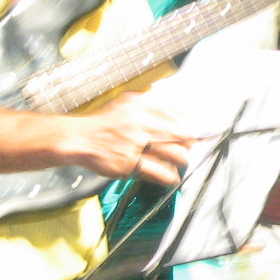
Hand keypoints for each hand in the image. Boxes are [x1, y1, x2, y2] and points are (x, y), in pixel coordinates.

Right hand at [63, 93, 193, 185]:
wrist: (80, 139)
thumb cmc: (103, 122)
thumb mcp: (127, 102)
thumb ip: (150, 101)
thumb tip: (173, 104)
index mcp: (141, 107)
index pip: (176, 114)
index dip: (191, 123)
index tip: (200, 128)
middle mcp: (141, 125)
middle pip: (180, 134)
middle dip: (191, 142)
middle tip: (194, 145)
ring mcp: (136, 146)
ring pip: (173, 154)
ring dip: (183, 159)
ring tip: (183, 162)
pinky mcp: (130, 164)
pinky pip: (157, 172)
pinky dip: (168, 176)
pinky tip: (172, 177)